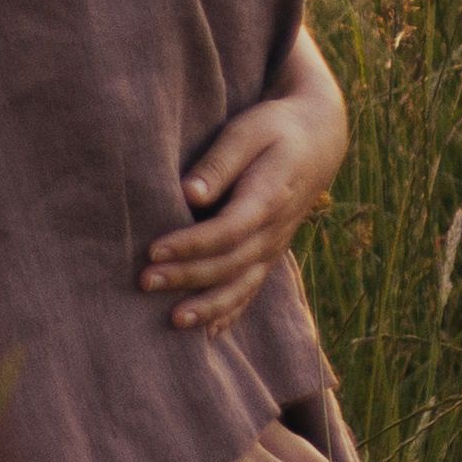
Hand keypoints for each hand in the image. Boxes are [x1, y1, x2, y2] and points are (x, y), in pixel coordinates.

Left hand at [147, 26, 346, 331]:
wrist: (318, 139)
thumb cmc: (273, 129)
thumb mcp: (247, 132)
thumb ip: (219, 163)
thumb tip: (189, 194)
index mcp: (268, 198)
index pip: (226, 231)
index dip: (190, 245)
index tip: (152, 250)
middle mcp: (274, 231)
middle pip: (229, 264)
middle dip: (186, 277)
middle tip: (143, 282)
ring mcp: (274, 246)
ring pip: (242, 286)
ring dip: (208, 307)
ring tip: (174, 321)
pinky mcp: (269, 253)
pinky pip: (252, 290)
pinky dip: (231, 312)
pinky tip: (208, 332)